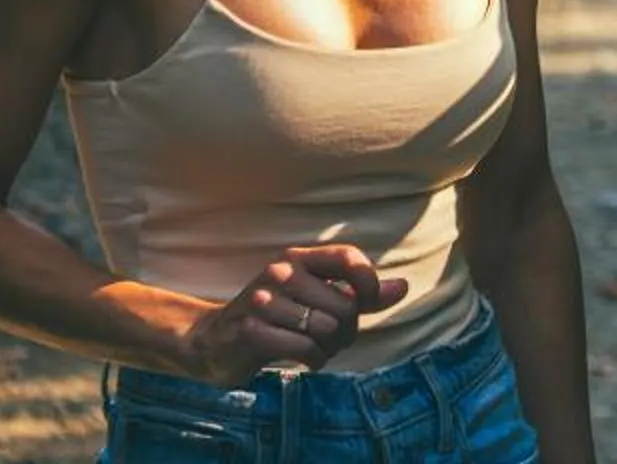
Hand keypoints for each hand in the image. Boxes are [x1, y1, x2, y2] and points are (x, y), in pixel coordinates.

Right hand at [175, 244, 408, 383]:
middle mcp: (280, 272)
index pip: (348, 257)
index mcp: (298, 258)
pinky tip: (306, 359)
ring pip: (327, 329)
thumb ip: (360, 294)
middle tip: (331, 338)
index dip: (369, 282)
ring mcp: (263, 299)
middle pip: (344, 305)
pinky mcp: (251, 329)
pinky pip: (305, 348)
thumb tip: (402, 288)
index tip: (368, 303)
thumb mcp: (316, 299)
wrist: (214, 342)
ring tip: (315, 348)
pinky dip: (313, 360)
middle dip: (346, 332)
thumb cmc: (276, 319)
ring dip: (329, 348)